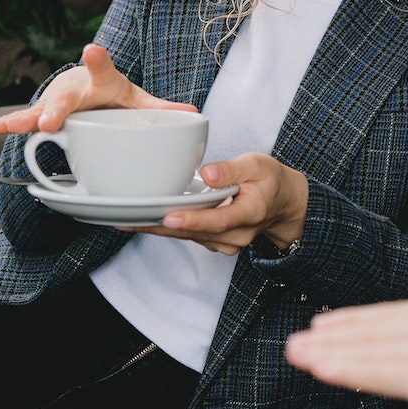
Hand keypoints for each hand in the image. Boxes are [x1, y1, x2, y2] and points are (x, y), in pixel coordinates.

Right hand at [0, 44, 196, 134]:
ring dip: (28, 119)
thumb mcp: (136, 100)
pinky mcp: (42, 114)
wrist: (86, 90)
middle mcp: (76, 89)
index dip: (98, 60)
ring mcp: (56, 101)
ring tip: (11, 126)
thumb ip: (161, 108)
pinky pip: (27, 120)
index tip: (92, 50)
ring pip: (40, 109)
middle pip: (66, 98)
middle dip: (57, 109)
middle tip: (51, 120)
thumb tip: (195, 114)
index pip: (103, 69)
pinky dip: (12, 124)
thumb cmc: (112, 95)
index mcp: (102, 81)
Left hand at [130, 152, 308, 256]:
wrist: (283, 204)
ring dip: (157, 228)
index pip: (219, 220)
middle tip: (126, 218)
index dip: (193, 220)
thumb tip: (207, 173)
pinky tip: (143, 219)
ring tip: (124, 218)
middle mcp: (236, 235)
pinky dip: (165, 228)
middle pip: (193, 232)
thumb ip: (232, 169)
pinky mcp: (214, 242)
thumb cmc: (269, 181)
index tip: (169, 217)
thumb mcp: (258, 165)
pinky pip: (187, 236)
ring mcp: (225, 243)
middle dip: (159, 226)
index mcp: (250, 213)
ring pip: (186, 236)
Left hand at [285, 267, 407, 408]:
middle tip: (298, 337)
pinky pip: (378, 373)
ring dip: (328, 351)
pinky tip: (320, 368)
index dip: (361, 318)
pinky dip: (346, 368)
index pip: (397, 313)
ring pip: (369, 349)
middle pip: (375, 327)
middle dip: (334, 333)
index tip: (332, 322)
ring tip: (296, 353)